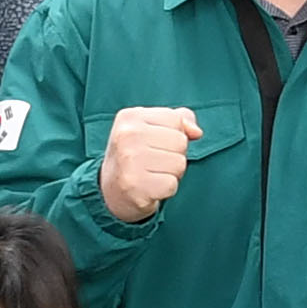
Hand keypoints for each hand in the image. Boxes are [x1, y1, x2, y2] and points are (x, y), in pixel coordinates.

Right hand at [100, 103, 202, 223]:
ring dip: (171, 174)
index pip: (176, 120)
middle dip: (174, 155)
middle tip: (153, 162)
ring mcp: (130, 160)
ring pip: (179, 164)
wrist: (110, 191)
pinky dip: (165, 190)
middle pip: (181, 142)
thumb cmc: (137, 155)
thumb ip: (179, 120)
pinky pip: (172, 185)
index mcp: (130, 117)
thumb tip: (196, 132)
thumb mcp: (152, 128)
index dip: (173, 135)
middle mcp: (127, 135)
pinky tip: (149, 188)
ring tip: (151, 174)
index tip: (154, 144)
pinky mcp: (135, 185)